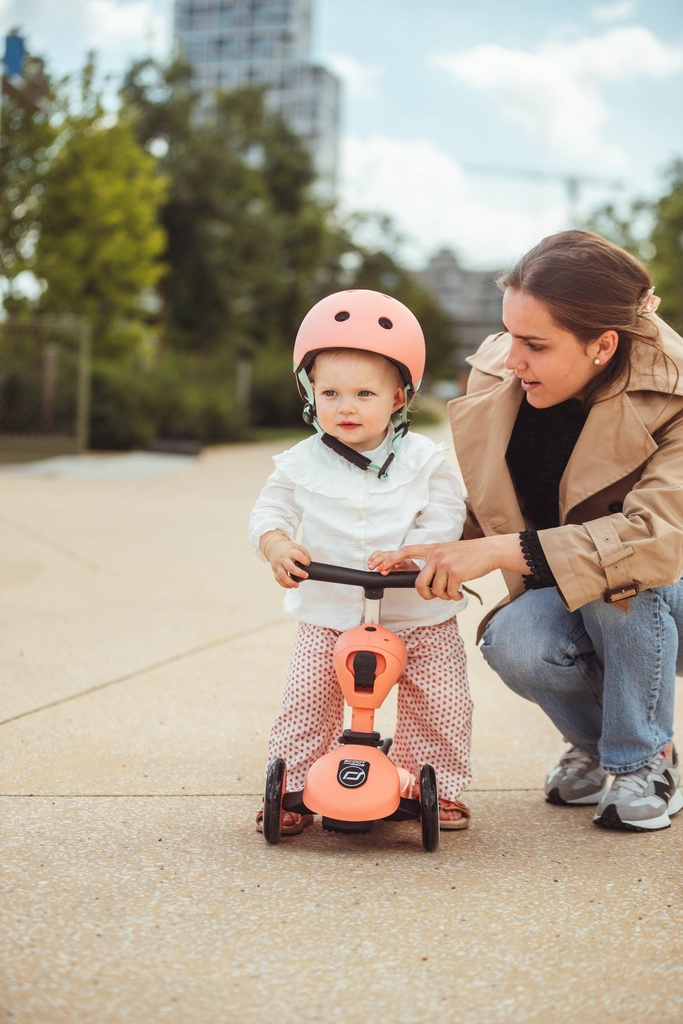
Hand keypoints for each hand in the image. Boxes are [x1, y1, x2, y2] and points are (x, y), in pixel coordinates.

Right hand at [261, 532, 310, 588]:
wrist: (274, 548)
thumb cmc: (288, 549)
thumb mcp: (297, 548)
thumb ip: (305, 555)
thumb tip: (310, 565)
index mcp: (290, 552)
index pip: (297, 555)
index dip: (304, 560)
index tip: (308, 563)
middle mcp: (283, 559)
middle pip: (289, 566)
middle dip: (298, 573)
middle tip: (306, 576)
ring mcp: (278, 565)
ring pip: (282, 575)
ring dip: (290, 582)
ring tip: (297, 585)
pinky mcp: (275, 571)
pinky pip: (278, 579)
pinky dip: (284, 584)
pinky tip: (290, 586)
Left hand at [378, 536, 525, 600]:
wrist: (488, 551)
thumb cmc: (468, 555)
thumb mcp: (447, 552)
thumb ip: (434, 561)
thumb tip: (425, 582)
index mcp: (432, 548)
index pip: (406, 551)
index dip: (391, 560)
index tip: (380, 567)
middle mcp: (436, 555)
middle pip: (419, 583)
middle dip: (426, 595)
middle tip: (434, 596)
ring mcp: (445, 563)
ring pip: (435, 591)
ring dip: (445, 596)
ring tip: (453, 591)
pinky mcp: (456, 572)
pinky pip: (449, 593)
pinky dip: (455, 596)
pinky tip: (460, 592)